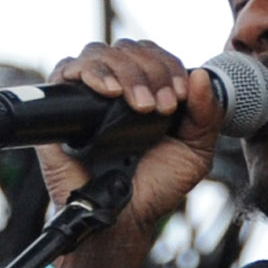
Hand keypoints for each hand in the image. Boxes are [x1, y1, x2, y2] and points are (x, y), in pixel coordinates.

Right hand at [21, 40, 222, 267]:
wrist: (122, 218)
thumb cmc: (155, 187)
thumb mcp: (194, 153)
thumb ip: (207, 117)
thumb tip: (202, 76)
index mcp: (147, 90)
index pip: (155, 55)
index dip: (169, 66)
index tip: (179, 96)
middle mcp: (116, 87)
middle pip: (129, 49)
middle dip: (152, 71)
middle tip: (163, 105)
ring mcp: (87, 93)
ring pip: (101, 52)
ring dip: (127, 72)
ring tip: (141, 105)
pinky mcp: (61, 105)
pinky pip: (67, 69)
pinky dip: (91, 73)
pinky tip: (108, 92)